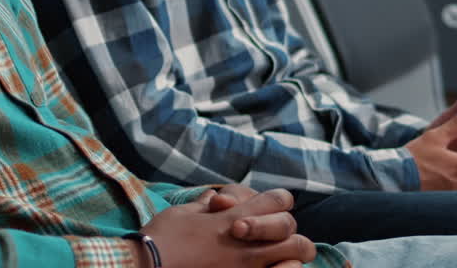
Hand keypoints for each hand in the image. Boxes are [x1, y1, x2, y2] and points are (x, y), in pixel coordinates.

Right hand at [140, 187, 315, 267]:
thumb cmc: (162, 239)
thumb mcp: (182, 212)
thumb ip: (203, 205)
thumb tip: (214, 197)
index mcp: (233, 219)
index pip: (278, 200)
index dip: (278, 201)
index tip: (269, 207)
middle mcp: (246, 242)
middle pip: (291, 229)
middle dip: (288, 230)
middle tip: (278, 237)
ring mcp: (247, 267)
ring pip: (294, 257)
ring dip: (291, 254)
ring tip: (279, 258)